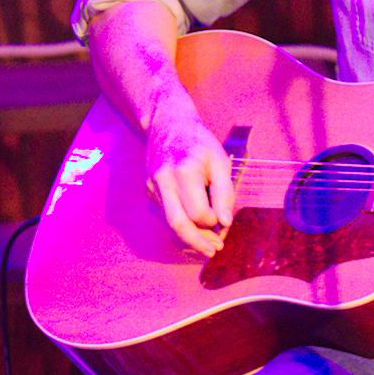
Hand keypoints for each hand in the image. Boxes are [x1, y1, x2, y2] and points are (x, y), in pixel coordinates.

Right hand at [145, 95, 234, 258]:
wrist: (167, 123)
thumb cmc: (199, 142)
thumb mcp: (220, 161)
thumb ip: (224, 193)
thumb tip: (225, 223)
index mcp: (184, 171)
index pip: (198, 213)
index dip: (213, 222)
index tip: (224, 221)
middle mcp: (163, 180)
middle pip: (177, 224)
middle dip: (197, 242)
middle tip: (214, 251)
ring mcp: (151, 186)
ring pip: (169, 222)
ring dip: (189, 236)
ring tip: (207, 244)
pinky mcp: (148, 190)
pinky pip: (165, 214)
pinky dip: (181, 223)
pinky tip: (194, 226)